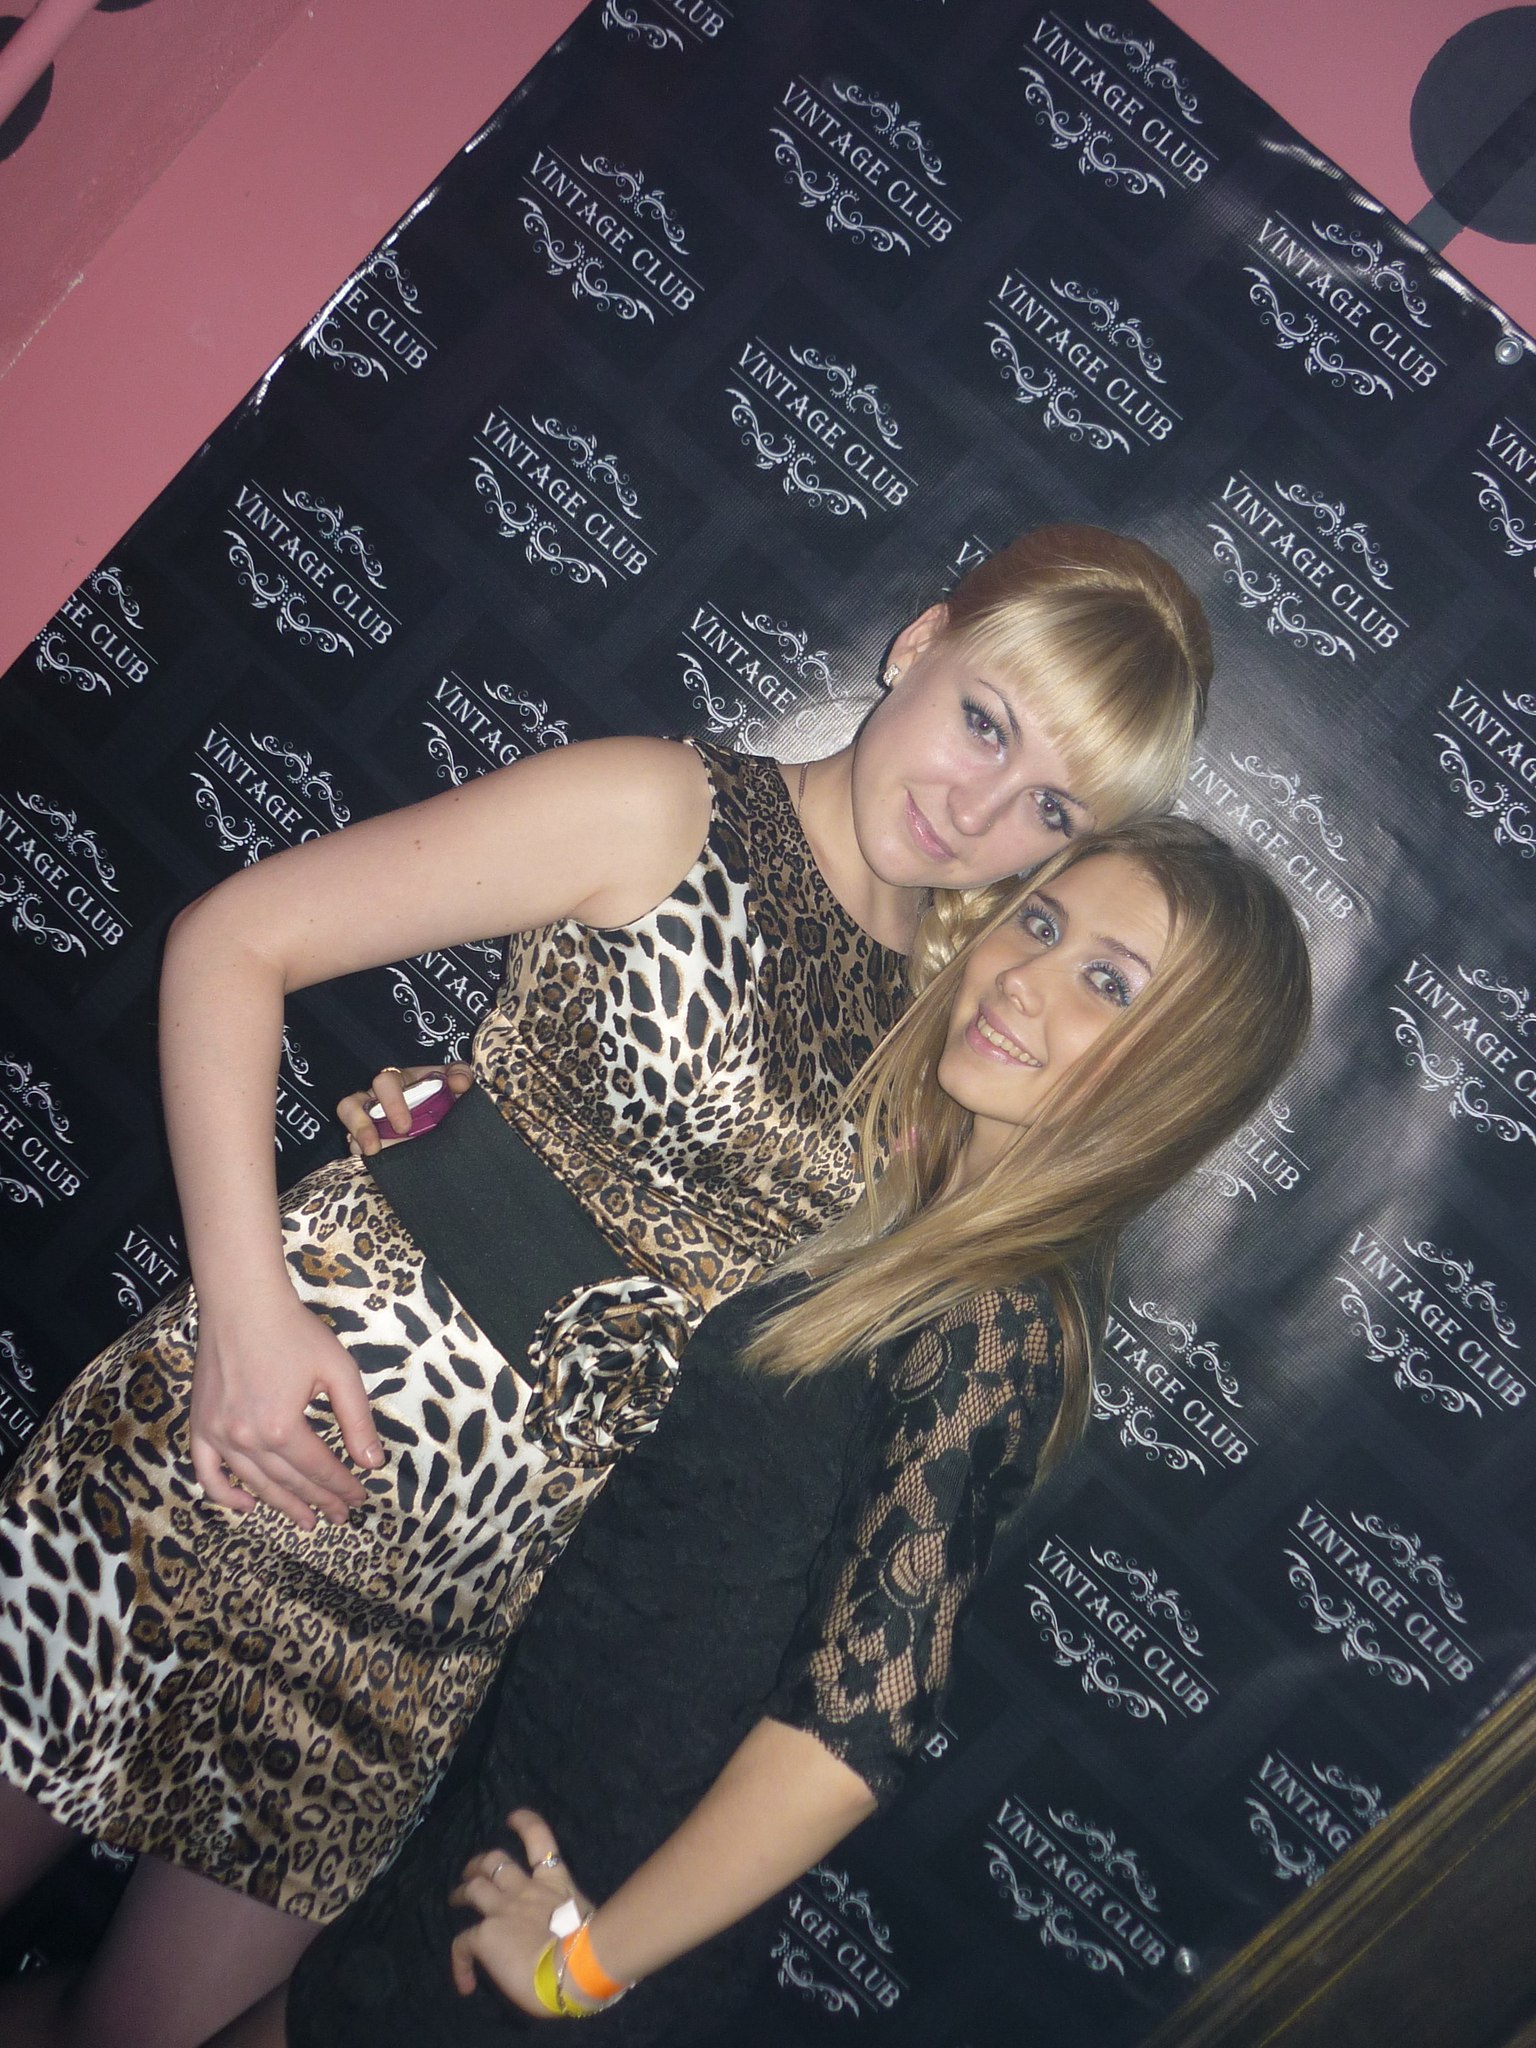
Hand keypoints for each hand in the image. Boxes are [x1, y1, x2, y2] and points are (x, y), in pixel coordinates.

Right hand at [189, 1291, 384, 1528]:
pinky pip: (206, 1473)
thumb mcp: (338, 1371)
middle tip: (340, 1516)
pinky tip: (247, 1506)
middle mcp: (246, 1438)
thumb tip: (372, 1462)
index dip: (342, 1487)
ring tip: (305, 1521)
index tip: (359, 1498)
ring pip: (254, 1484)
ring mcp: (217, 1435)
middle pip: (289, 1482)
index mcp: (282, 1426)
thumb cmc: (293, 1331)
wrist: (242, 1302)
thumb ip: (357, 1420)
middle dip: (319, 1501)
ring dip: (281, 1506)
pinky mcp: (199, 1426)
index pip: (319, 1470)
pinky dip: (225, 1495)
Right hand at [337, 1061, 471, 1155]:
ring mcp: (367, 1118)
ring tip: (369, 1153)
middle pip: (352, 1103)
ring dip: (356, 1137)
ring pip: (347, 1121)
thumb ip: (460, 1076)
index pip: (385, 1082)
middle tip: (378, 1146)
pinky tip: (372, 1160)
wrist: (447, 1116)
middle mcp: (376, 1097)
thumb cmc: (446, 1093)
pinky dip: (359, 1150)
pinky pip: (353, 1143)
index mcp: (398, 1080)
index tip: (405, 1127)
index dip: (391, 1104)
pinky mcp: (366, 1138)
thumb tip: (458, 1084)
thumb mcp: (455, 1081)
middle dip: (363, 1126)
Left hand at [449, 1810, 591, 2014]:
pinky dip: (460, 1962)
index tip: (511, 1818)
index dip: (524, 1824)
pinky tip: (466, 1982)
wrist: (576, 1965)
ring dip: (463, 1892)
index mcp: (555, 1883)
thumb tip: (567, 1936)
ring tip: (457, 1900)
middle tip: (471, 1872)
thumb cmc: (591, 1947)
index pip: (539, 1839)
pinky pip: (462, 1943)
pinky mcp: (486, 1933)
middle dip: (480, 1864)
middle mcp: (526, 1890)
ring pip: (474, 1888)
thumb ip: (569, 1919)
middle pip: (495, 1861)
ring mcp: (503, 1909)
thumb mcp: (585, 1920)